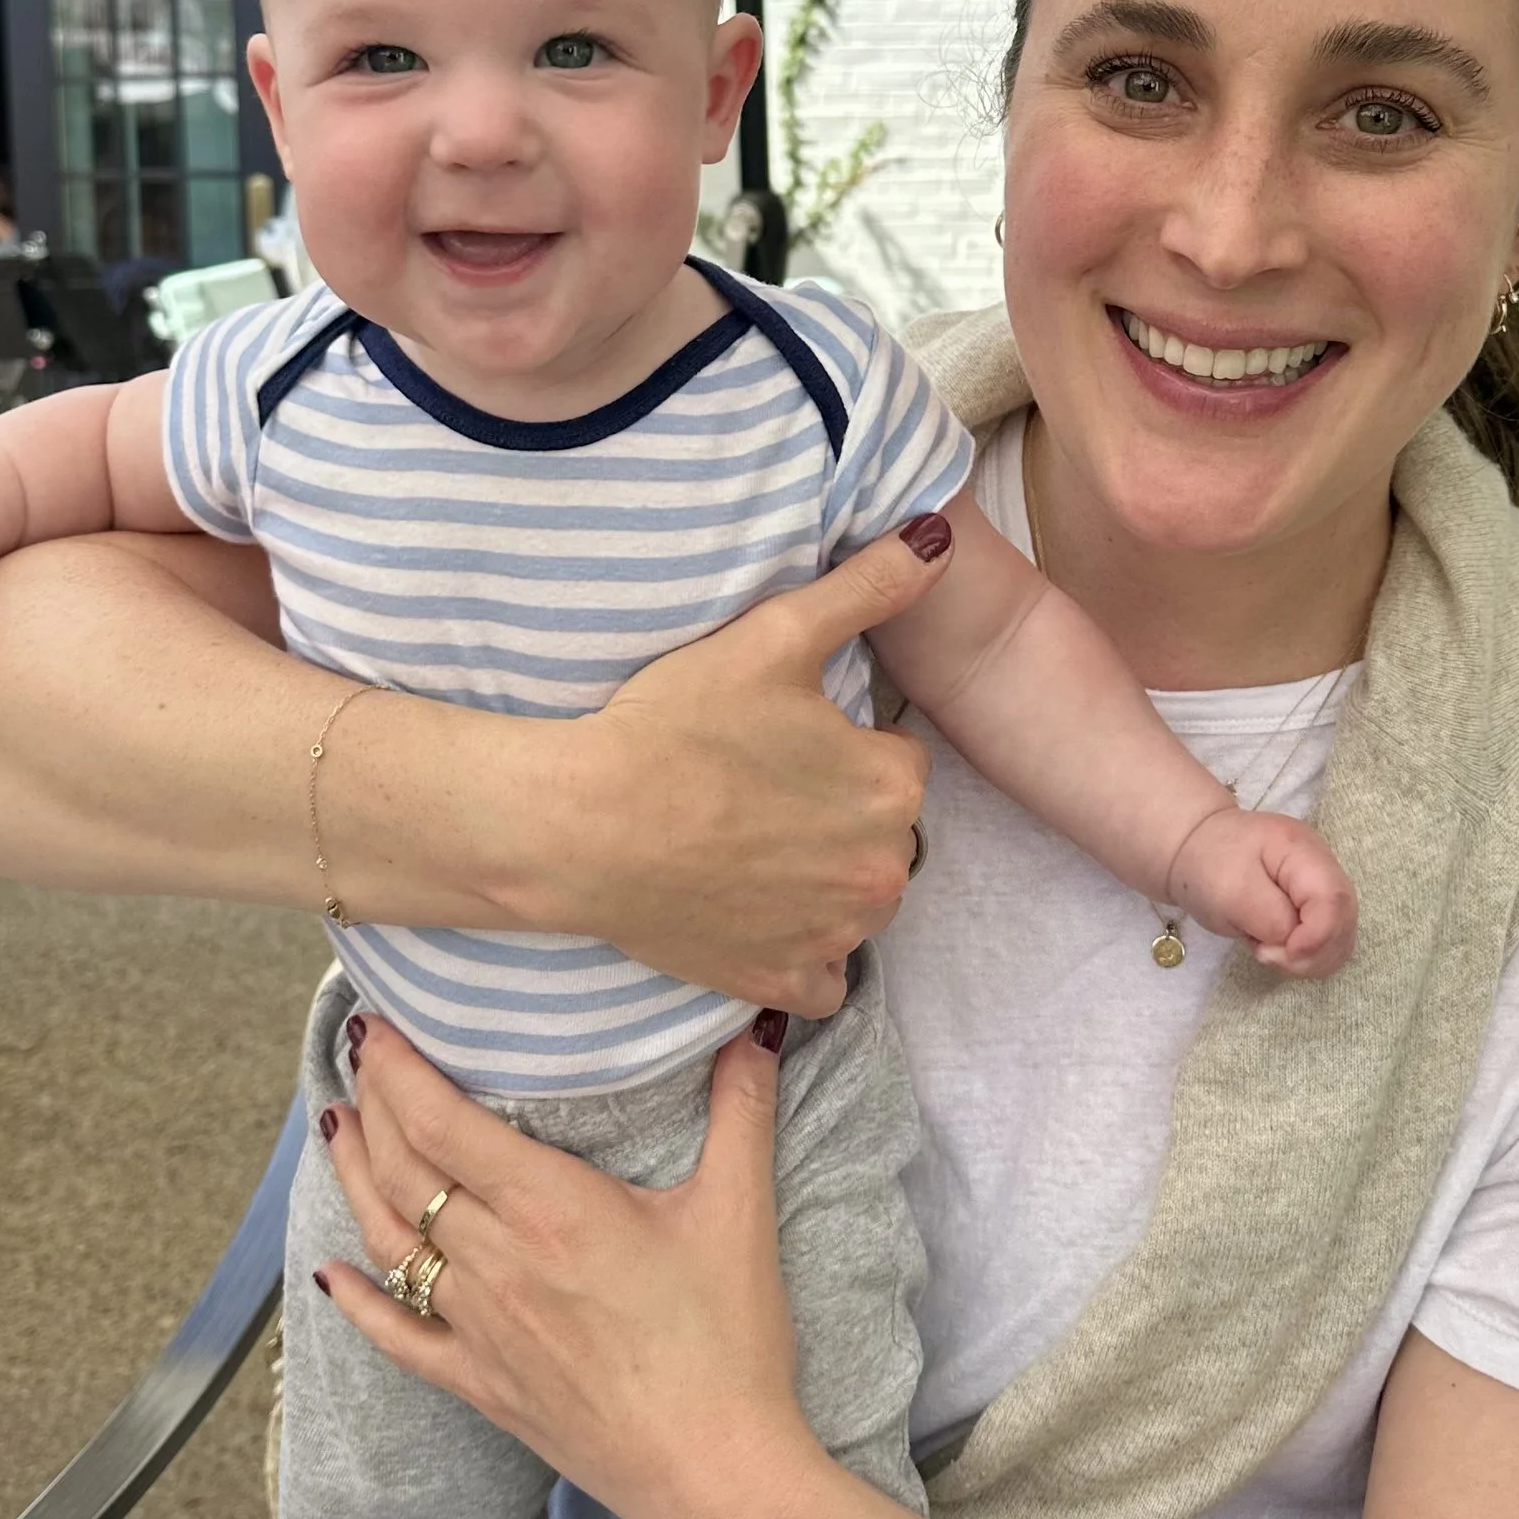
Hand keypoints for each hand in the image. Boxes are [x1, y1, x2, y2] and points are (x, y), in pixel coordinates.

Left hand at [314, 1013, 821, 1518]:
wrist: (714, 1473)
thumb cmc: (728, 1345)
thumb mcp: (739, 1212)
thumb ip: (741, 1110)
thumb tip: (758, 1026)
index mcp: (551, 1209)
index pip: (445, 1123)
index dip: (399, 1070)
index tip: (376, 1026)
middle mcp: (498, 1262)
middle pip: (405, 1171)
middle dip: (374, 1105)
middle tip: (358, 1055)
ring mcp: (480, 1329)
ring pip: (391, 1241)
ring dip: (354, 1178)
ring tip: (337, 1125)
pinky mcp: (483, 1385)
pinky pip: (400, 1337)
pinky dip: (358, 1300)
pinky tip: (330, 1273)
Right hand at [549, 520, 953, 1017]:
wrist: (582, 825)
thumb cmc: (674, 727)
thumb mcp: (774, 636)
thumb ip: (868, 586)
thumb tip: (936, 536)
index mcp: (892, 785)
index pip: (895, 760)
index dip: (840, 747)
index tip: (779, 740)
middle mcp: (883, 870)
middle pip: (881, 833)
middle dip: (838, 813)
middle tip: (758, 791)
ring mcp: (834, 936)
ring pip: (857, 901)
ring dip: (824, 879)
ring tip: (748, 843)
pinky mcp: (784, 982)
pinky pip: (822, 977)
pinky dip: (801, 952)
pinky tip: (756, 911)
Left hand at [1168, 805, 1357, 979]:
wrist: (1197, 846)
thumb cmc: (1209, 864)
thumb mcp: (1231, 891)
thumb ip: (1271, 918)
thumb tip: (1297, 943)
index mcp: (1303, 852)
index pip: (1334, 901)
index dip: (1317, 937)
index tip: (1281, 952)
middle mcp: (1324, 867)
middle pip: (1343, 922)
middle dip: (1310, 953)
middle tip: (1265, 952)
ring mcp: (1322, 886)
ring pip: (1339, 938)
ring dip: (1306, 957)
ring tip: (1265, 945)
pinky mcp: (1315, 905)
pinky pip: (1326, 941)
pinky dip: (1305, 955)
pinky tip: (1275, 945)